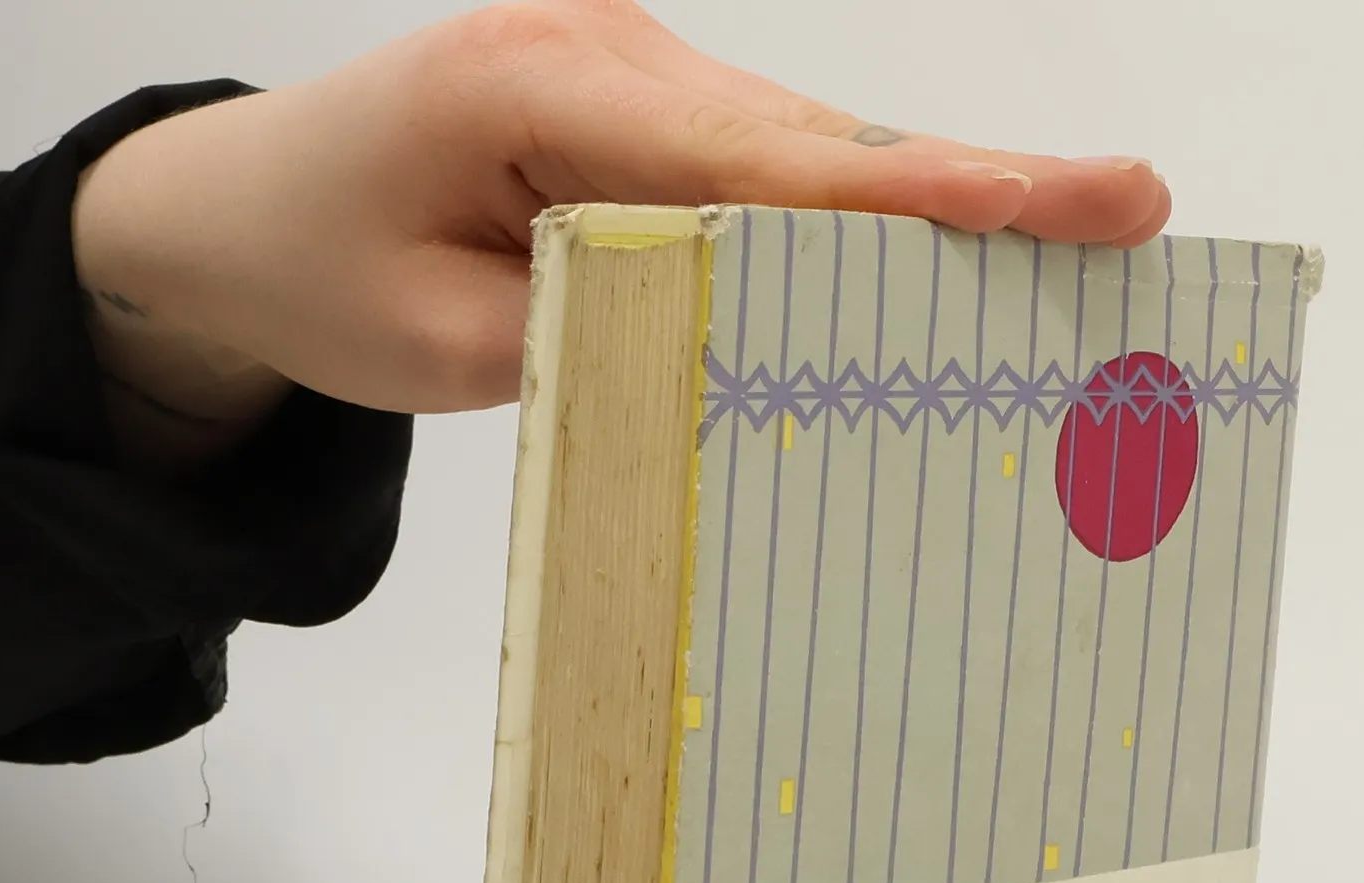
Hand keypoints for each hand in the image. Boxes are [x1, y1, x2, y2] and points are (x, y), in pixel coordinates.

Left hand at [71, 0, 1170, 465]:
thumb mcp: (441, 347)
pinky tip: (932, 265)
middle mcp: (610, 56)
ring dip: (921, 213)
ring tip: (1067, 247)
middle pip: (818, 140)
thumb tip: (747, 343)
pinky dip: (849, 223)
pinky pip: (767, 171)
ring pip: (806, 153)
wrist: (237, 211)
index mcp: (544, 88)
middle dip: (971, 192)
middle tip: (1126, 215)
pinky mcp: (641, 114)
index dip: (921, 192)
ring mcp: (631, 76)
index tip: (1058, 202)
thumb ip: (602, 336)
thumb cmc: (320, 268)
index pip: (765, 157)